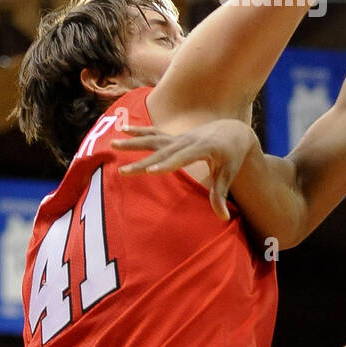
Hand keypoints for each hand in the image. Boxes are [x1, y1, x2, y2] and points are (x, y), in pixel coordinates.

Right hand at [111, 119, 256, 221]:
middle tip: (123, 171)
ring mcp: (179, 137)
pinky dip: (139, 131)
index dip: (165, 165)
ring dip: (132, 142)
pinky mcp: (174, 137)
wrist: (232, 130)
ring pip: (153, 140)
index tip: (150, 172)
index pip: (181, 158)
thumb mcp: (228, 174)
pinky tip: (123, 129)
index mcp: (203, 148)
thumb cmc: (232, 155)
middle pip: (161, 152)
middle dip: (141, 162)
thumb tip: (223, 217)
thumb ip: (221, 195)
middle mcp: (187, 140)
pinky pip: (154, 133)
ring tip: (113, 144)